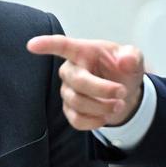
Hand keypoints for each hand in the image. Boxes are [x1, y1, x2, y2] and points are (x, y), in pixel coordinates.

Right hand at [26, 35, 145, 131]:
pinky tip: (105, 117)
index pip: (61, 45)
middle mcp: (70, 70)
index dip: (47, 45)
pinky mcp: (70, 110)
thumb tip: (125, 61)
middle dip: (102, 90)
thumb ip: (132, 56)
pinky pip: (76, 120)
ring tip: (119, 104)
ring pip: (77, 102)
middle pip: (77, 81)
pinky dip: (94, 121)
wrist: (125, 93)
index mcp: (83, 52)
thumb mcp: (133, 58)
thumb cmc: (122, 70)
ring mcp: (68, 91)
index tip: (32, 45)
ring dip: (102, 106)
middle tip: (122, 93)